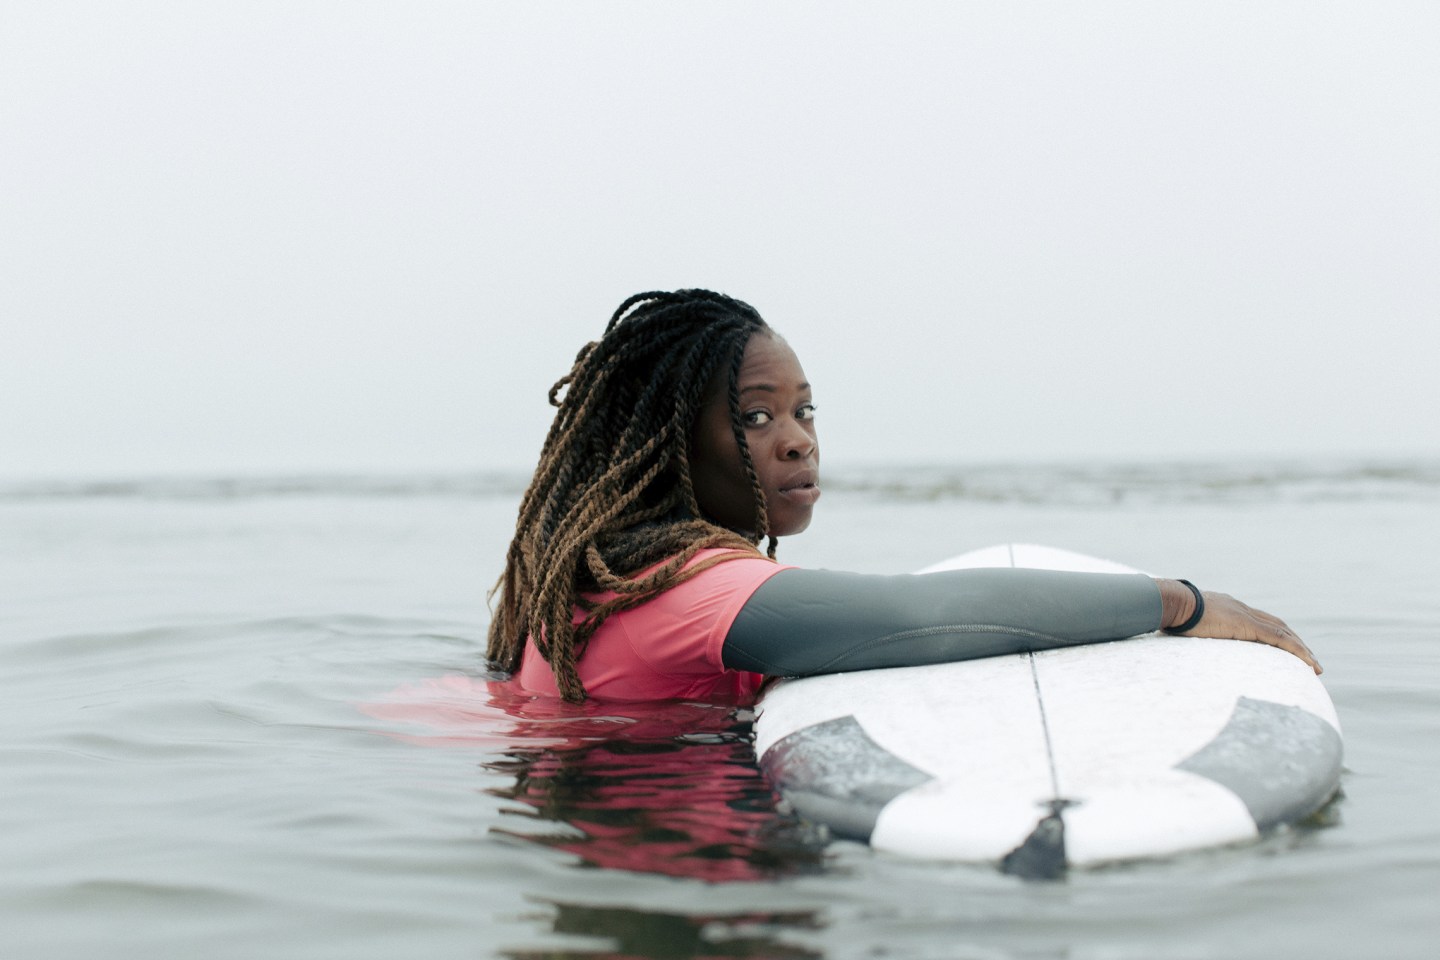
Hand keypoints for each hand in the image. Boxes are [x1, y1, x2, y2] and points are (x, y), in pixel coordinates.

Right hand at [1157, 580, 1321, 674]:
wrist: (1171, 602)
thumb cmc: (1169, 613)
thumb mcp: (1183, 625)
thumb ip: (1189, 632)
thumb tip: (1177, 641)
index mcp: (1227, 609)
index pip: (1259, 621)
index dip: (1275, 635)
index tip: (1284, 650)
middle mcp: (1241, 609)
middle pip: (1277, 625)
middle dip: (1294, 643)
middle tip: (1308, 661)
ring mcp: (1245, 616)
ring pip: (1284, 632)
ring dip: (1302, 650)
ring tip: (1314, 667)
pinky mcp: (1247, 625)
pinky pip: (1280, 638)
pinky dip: (1296, 650)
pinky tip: (1307, 663)